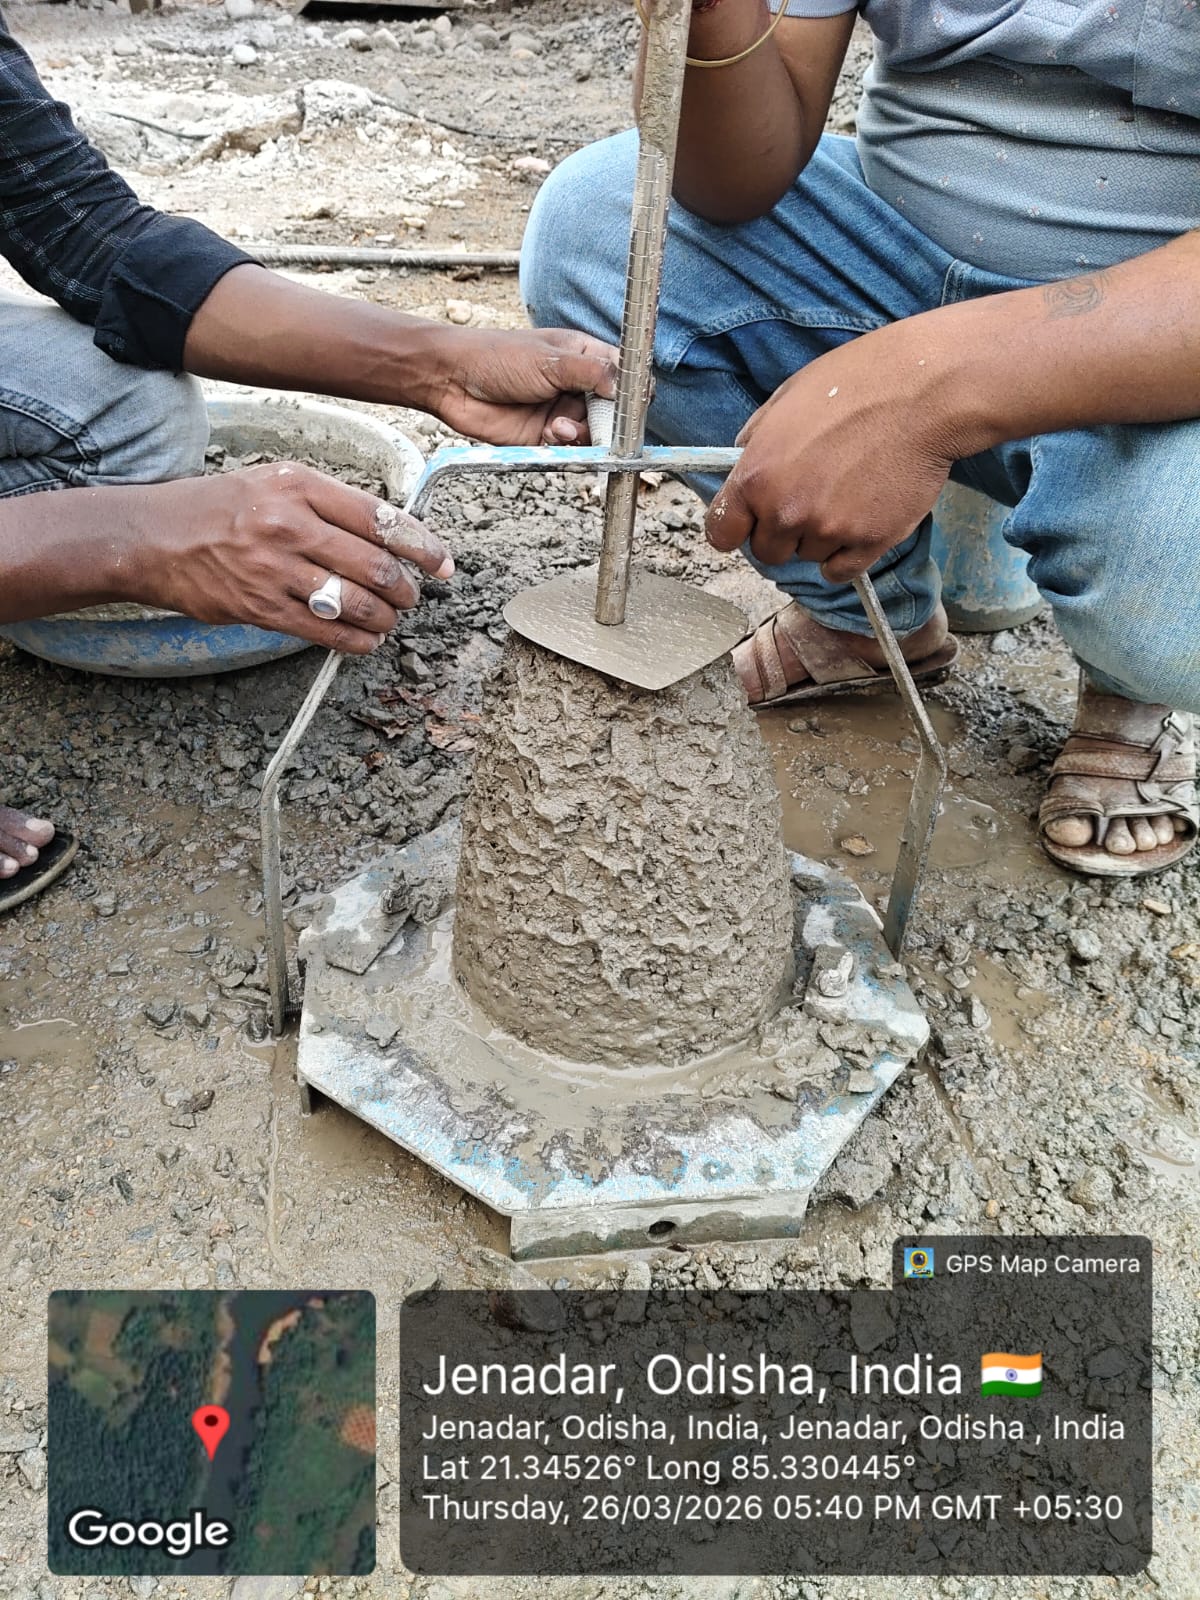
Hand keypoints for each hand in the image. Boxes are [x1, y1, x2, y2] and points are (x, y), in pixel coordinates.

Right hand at [136, 463, 453, 653]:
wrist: (153, 538)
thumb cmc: (220, 508)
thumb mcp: (275, 483)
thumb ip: (329, 504)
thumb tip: (388, 533)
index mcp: (299, 486)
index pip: (379, 518)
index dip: (421, 546)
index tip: (442, 562)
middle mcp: (289, 525)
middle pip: (375, 565)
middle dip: (406, 589)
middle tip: (412, 596)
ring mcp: (275, 569)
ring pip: (355, 602)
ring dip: (385, 618)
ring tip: (390, 619)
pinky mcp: (262, 608)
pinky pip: (325, 632)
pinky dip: (356, 641)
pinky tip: (366, 640)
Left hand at [431, 327, 617, 444]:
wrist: (453, 380)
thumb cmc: (497, 357)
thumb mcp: (550, 360)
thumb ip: (592, 373)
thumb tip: (628, 386)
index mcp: (582, 356)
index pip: (623, 374)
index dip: (632, 390)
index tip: (632, 406)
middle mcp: (576, 384)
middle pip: (612, 410)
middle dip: (609, 421)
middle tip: (603, 427)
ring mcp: (561, 411)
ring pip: (592, 433)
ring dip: (582, 434)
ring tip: (559, 427)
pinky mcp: (544, 436)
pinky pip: (569, 449)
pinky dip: (565, 445)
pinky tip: (550, 434)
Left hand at [705, 319, 963, 581]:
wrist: (925, 392)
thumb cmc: (856, 384)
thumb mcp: (787, 398)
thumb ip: (756, 439)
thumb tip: (740, 462)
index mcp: (756, 477)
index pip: (720, 533)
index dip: (734, 529)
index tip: (748, 523)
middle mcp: (785, 511)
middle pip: (766, 552)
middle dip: (781, 532)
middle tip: (810, 499)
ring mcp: (827, 530)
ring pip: (807, 557)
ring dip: (820, 536)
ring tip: (847, 494)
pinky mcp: (867, 543)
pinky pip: (839, 571)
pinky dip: (845, 555)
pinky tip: (858, 524)